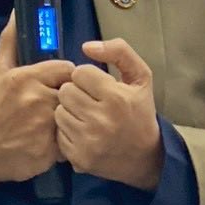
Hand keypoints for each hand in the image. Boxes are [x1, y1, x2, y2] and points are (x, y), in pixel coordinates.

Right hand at [0, 18, 73, 186]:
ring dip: (67, 119)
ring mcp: (47, 126)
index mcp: (29, 77)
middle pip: (73, 93)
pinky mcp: (51, 150)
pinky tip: (49, 140)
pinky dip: (63, 141)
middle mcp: (41, 100)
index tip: (56, 83)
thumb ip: (10, 41)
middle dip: (66, 97)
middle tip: (52, 105)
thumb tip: (17, 12)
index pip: (67, 69)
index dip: (64, 76)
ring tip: (51, 123)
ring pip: (73, 116)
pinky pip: (69, 141)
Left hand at [56, 38, 161, 191]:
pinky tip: (83, 132)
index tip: (98, 87)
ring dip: (70, 111)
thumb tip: (86, 46)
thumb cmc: (140, 112)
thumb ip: (119, 52)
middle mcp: (101, 120)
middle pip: (66, 91)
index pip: (79, 72)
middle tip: (90, 101)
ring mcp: (89, 141)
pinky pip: (58, 133)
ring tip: (86, 116)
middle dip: (77, 92)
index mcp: (116, 97)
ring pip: (59, 111)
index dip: (88, 77)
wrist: (145, 158)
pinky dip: (68, 131)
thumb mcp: (141, 78)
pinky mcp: (79, 157)